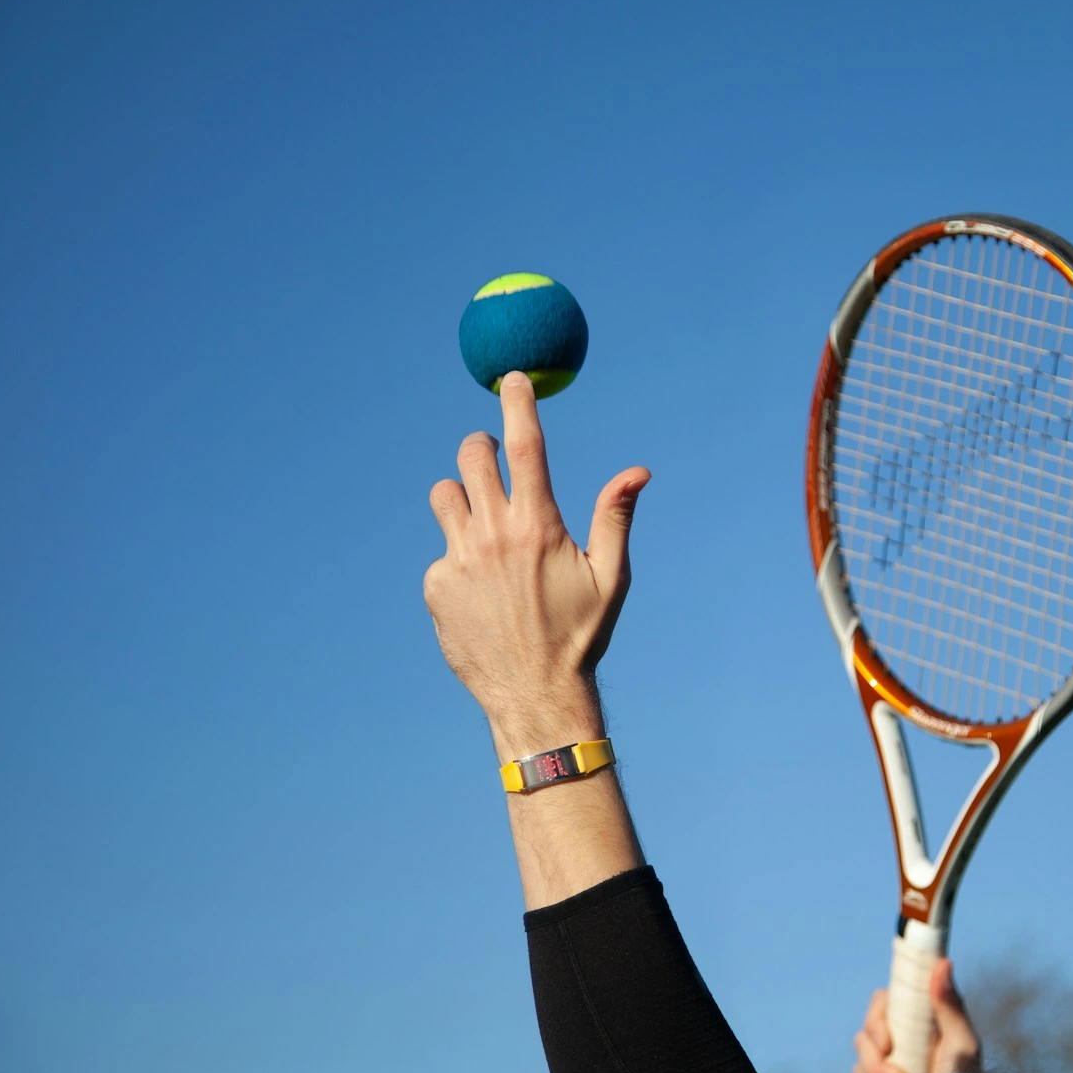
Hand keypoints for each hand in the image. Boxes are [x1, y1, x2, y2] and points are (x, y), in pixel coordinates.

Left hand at [423, 371, 649, 756]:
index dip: (518, 403)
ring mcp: (458, 560)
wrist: (536, 695)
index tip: (512, 378)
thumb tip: (637, 471)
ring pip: (445, 495)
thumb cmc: (582, 634)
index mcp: (539, 526)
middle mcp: (493, 535)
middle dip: (482, 447)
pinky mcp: (435, 586)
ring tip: (486, 526)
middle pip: (471, 456)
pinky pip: (442, 551)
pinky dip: (459, 558)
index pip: (525, 445)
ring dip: (463, 496)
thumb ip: (616, 517)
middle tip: (493, 459)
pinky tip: (483, 592)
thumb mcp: (612, 577)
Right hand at [852, 958, 981, 1072]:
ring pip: (858, 1070)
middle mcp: (892, 1042)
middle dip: (876, 1064)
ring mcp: (879, 1069)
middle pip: (862, 1039)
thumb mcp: (962, 1043)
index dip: (876, 1020)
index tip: (887, 1043)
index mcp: (911, 1022)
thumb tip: (942, 963)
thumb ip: (950, 1005)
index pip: (880, 1005)